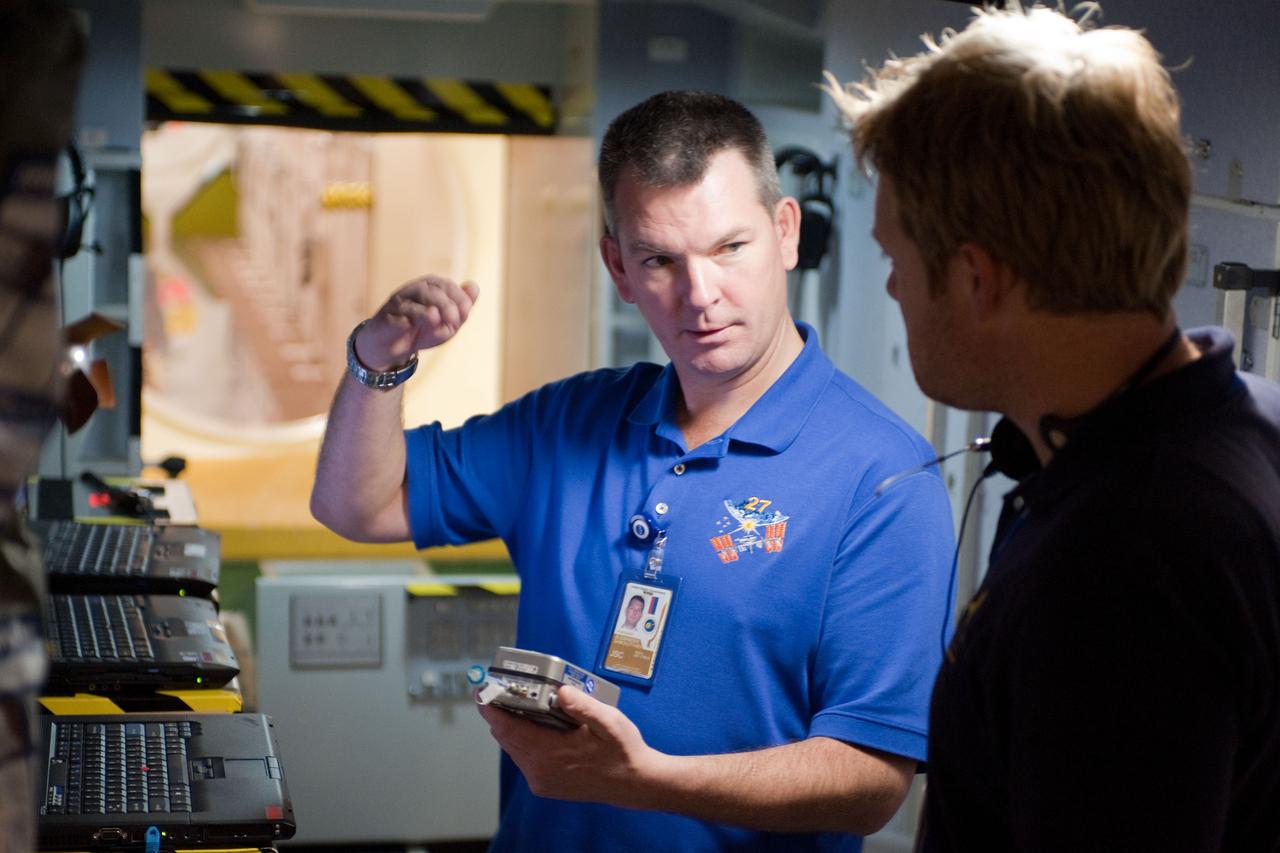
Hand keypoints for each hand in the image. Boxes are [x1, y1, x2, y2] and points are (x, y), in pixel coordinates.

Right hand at [354, 275, 479, 370]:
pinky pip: (396, 316)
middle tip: (455, 320)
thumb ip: (462, 308)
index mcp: (430, 288)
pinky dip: (404, 320)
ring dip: (427, 311)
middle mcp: (413, 291)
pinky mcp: (386, 317)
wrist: (394, 348)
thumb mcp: (448, 323)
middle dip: (446, 304)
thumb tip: (474, 286)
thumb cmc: (423, 331)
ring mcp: (399, 303)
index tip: (466, 313)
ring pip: (412, 302)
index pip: (446, 286)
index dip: (458, 297)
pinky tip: (410, 325)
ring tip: (436, 319)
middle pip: (431, 290)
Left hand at [476, 685, 664, 806]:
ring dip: (511, 726)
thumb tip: (560, 691)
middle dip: (499, 712)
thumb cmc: (622, 750)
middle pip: (506, 737)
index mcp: (551, 753)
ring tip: (518, 703)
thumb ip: (583, 706)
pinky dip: (523, 740)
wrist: (634, 783)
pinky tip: (535, 725)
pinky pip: (523, 758)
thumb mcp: (609, 722)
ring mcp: (540, 780)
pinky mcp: (544, 784)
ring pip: (513, 748)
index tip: (481, 690)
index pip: (508, 728)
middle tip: (499, 689)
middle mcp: (539, 770)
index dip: (490, 708)